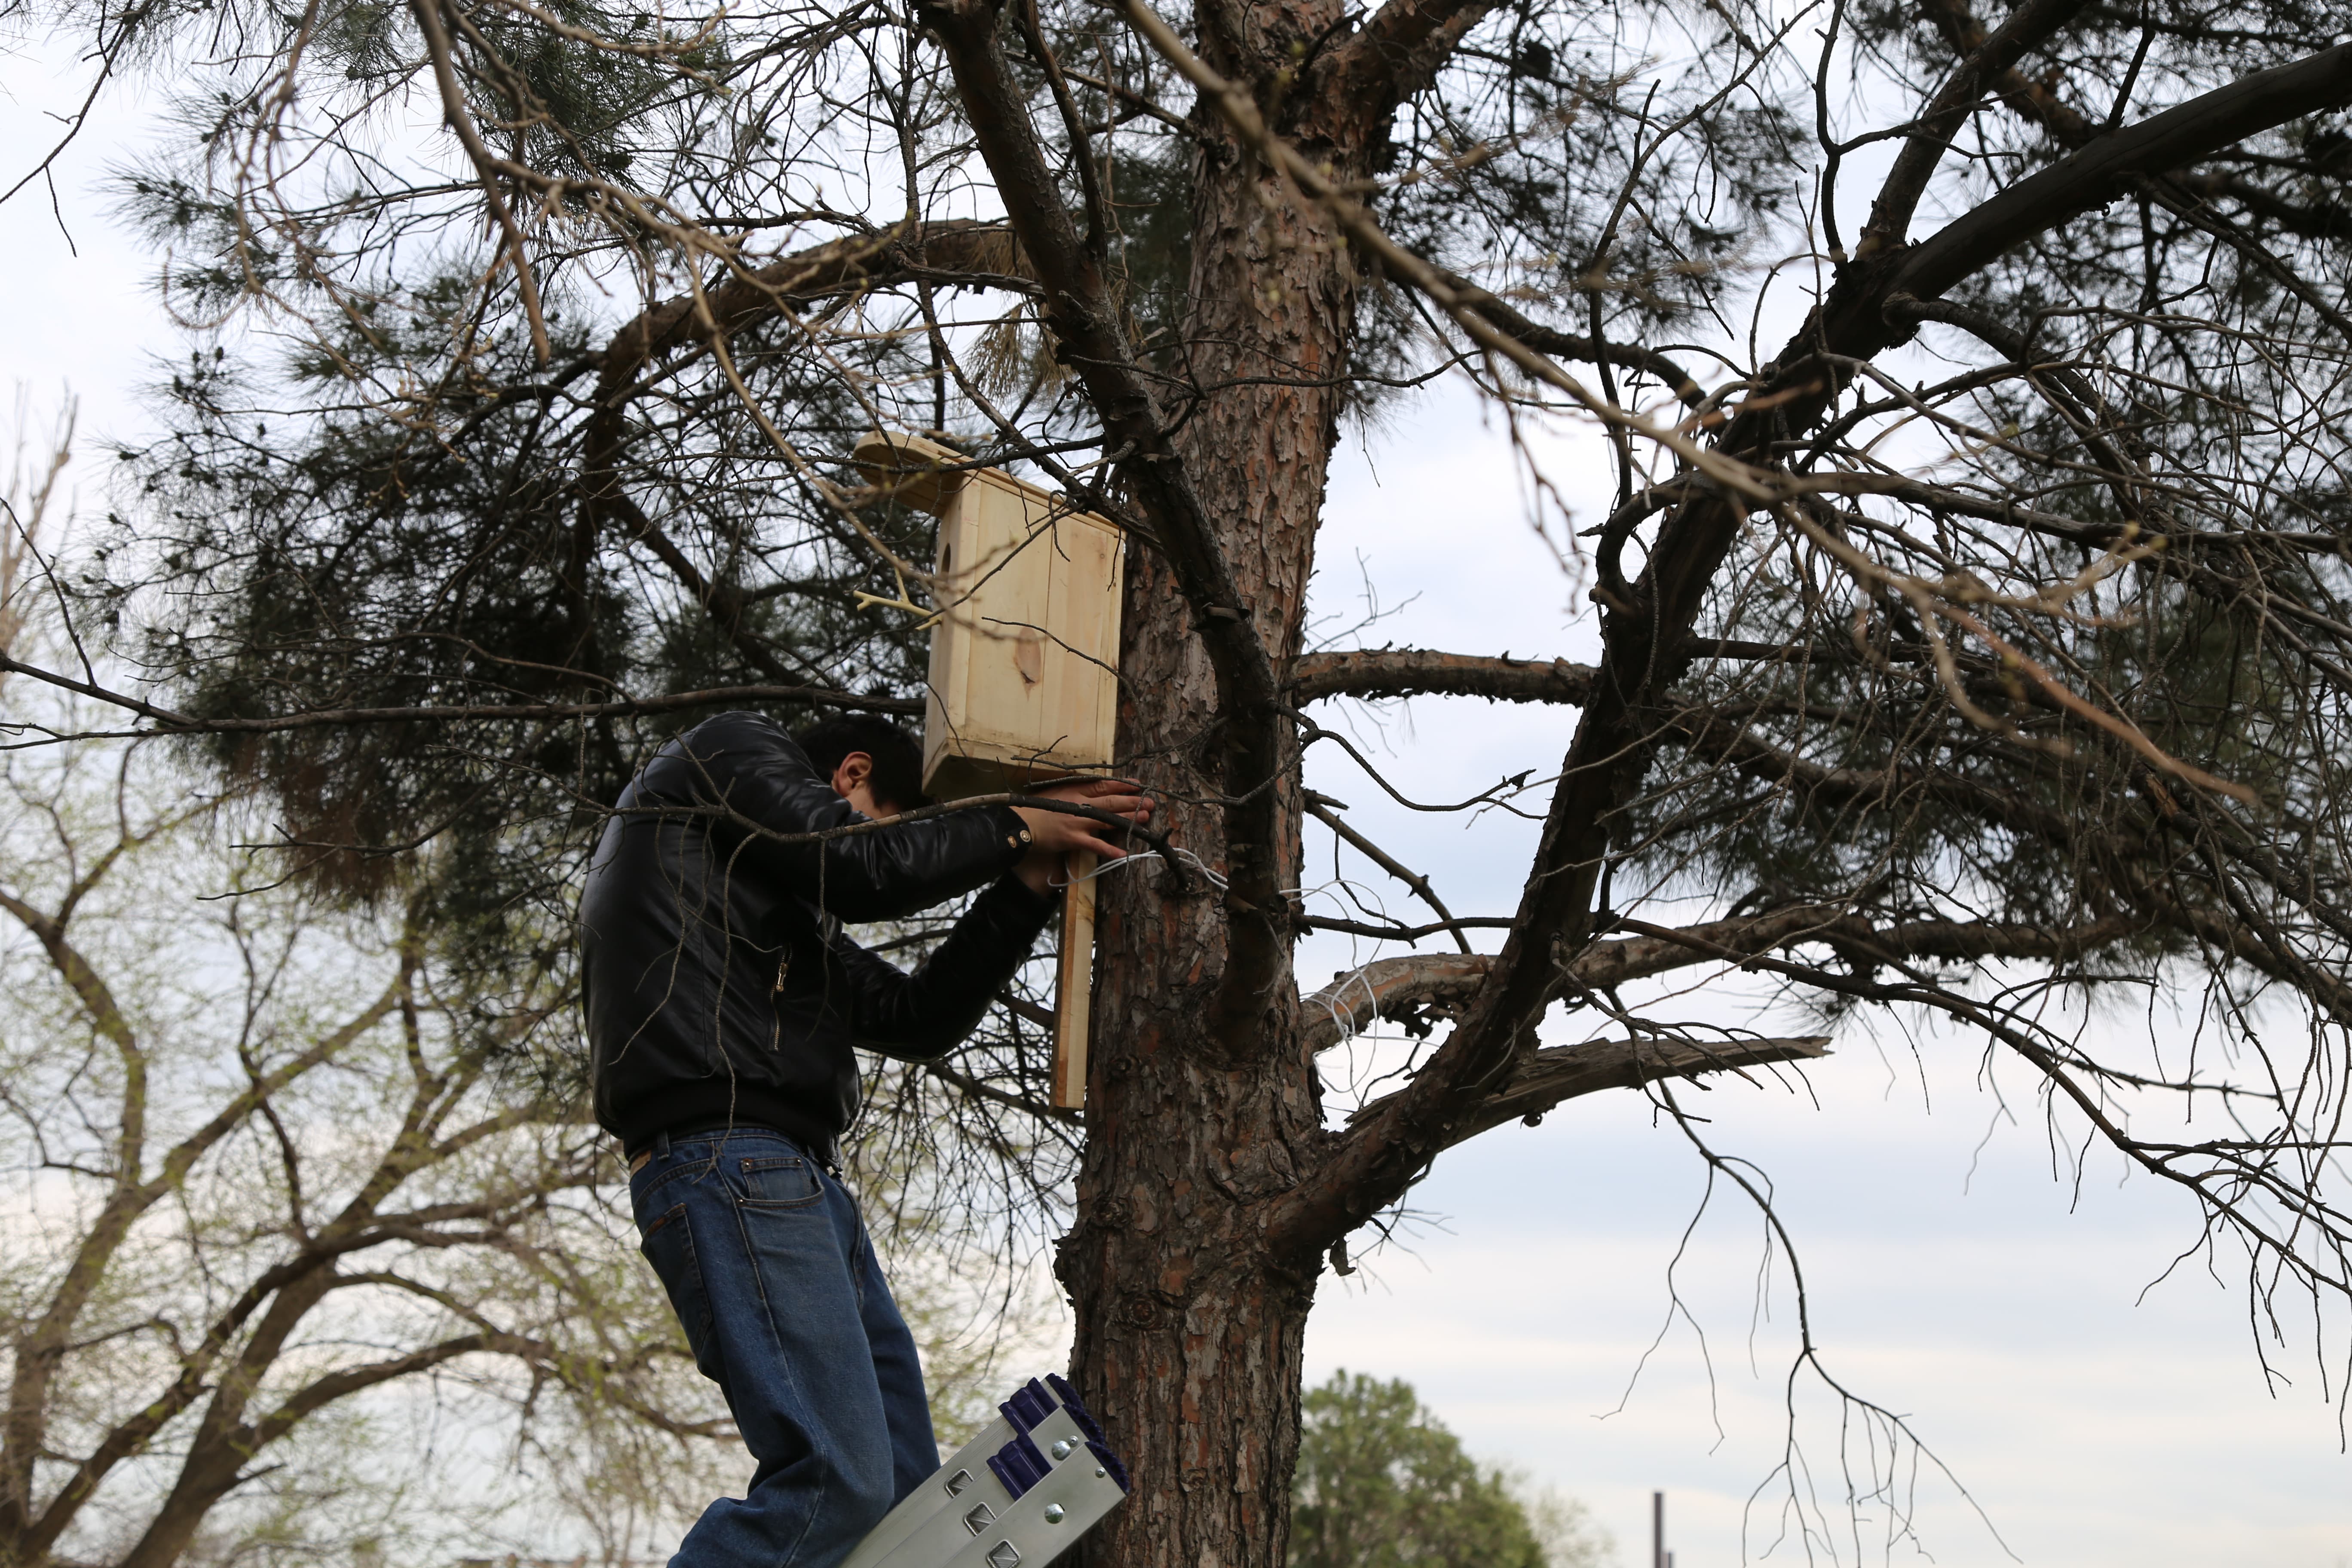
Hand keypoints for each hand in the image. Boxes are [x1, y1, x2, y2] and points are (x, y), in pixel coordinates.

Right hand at [1012, 777, 1154, 895]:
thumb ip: (1075, 791)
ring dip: (1127, 819)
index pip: (1104, 785)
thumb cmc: (1035, 808)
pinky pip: (1095, 845)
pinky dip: (1109, 850)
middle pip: (1111, 801)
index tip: (1138, 785)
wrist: (1019, 824)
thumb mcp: (1056, 792)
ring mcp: (1078, 822)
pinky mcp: (1073, 839)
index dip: (1123, 785)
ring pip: (1108, 819)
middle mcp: (1080, 804)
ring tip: (1144, 819)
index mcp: (1075, 790)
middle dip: (1132, 802)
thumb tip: (1095, 792)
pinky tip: (1123, 854)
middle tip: (1149, 803)